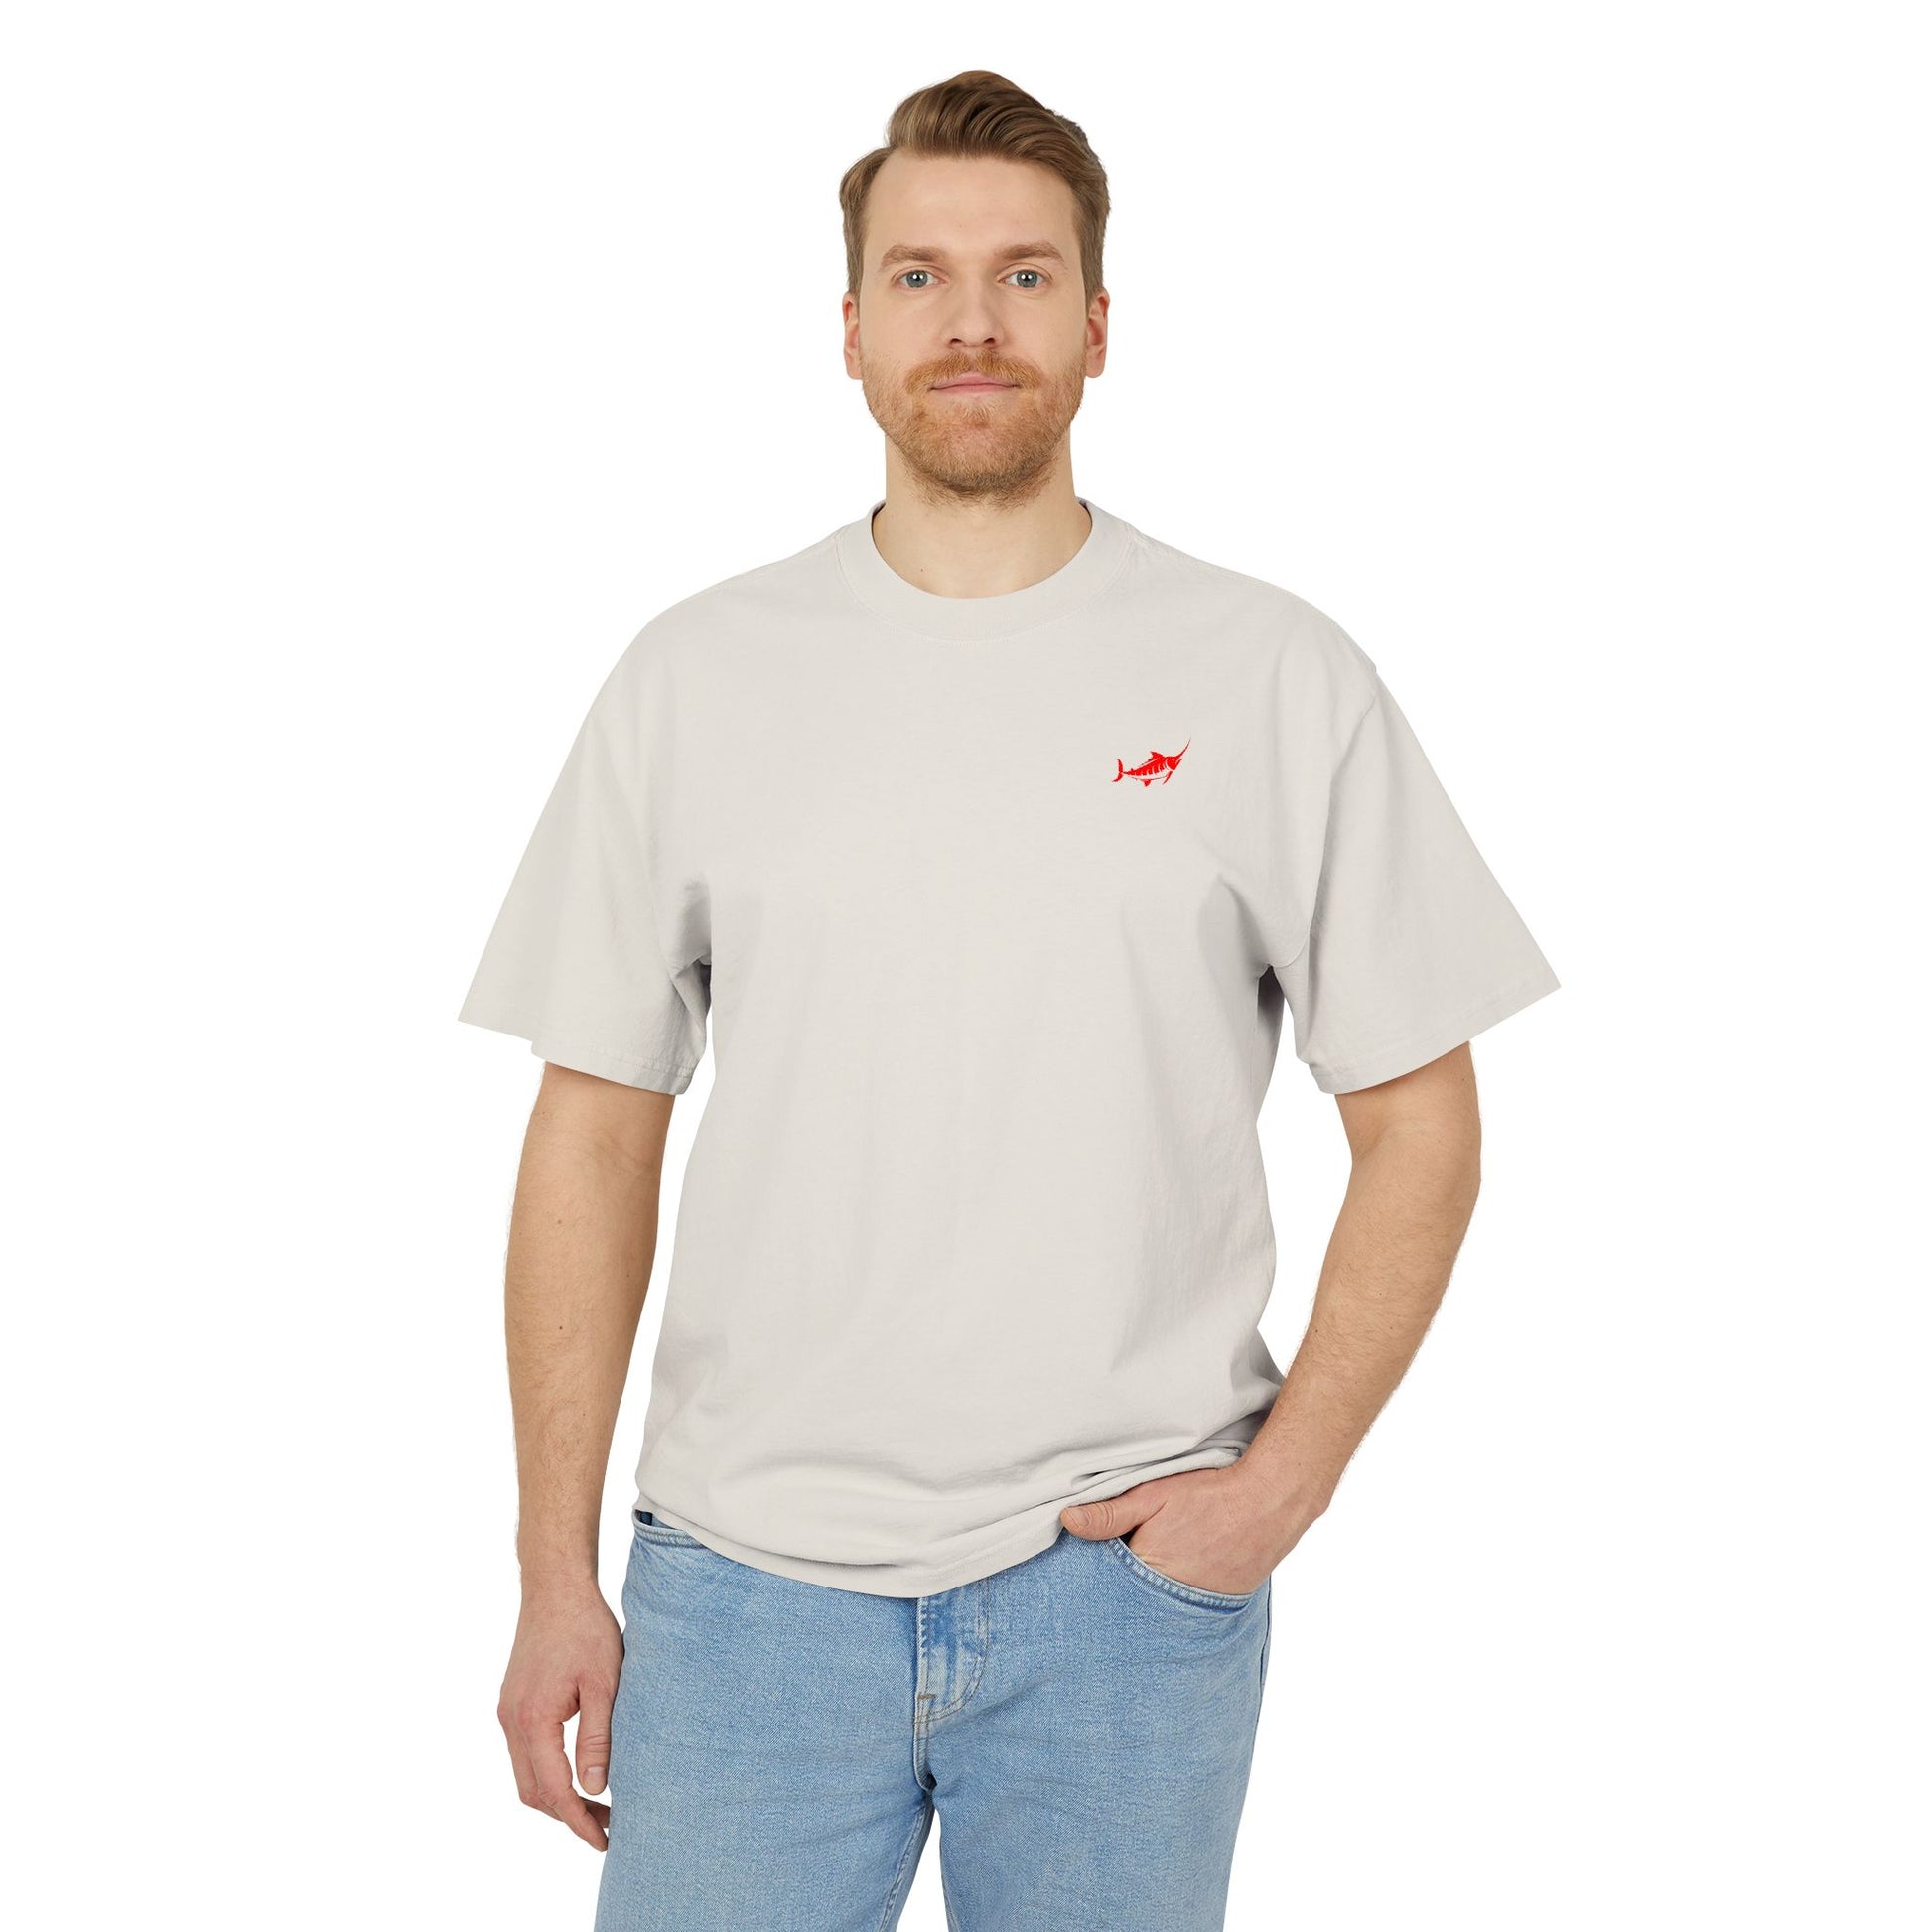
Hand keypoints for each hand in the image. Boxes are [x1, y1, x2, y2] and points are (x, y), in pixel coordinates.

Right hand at [498, 1585, 623, 1849]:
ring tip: (597, 1804)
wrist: (555, 1587)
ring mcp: (507, 1711)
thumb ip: (597, 1737)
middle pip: (532, 1791)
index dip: (578, 1820)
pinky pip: (524, 1754)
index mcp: (533, 1719)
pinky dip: (547, 1773)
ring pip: (525, 1775)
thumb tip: (595, 1789)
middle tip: (607, 1826)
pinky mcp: (512, 1702)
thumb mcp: (604, 1682)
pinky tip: (575, 1772)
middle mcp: (512, 1721)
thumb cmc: (586, 1628)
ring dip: (557, 1796)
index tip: (605, 1840)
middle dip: (568, 1815)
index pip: (553, 1789)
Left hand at [1058, 1462, 1320, 1596]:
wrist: (1270, 1500)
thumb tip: (1066, 1521)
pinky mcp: (1223, 1606)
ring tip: (1160, 1567)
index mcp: (1148, 1572)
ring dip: (1154, 1594)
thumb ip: (1109, 1514)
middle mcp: (1173, 1601)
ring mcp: (1201, 1606)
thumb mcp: (1152, 1495)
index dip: (1100, 1574)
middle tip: (1125, 1564)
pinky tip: (1184, 1573)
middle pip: (1135, 1600)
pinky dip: (1181, 1597)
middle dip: (1125, 1588)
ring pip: (1163, 1606)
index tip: (1091, 1567)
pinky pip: (1191, 1607)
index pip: (1109, 1585)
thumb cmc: (1208, 1494)